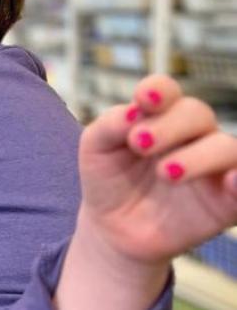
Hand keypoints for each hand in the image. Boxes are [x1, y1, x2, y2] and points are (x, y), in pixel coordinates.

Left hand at [77, 74, 236, 265]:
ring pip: (225, 147)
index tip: (144, 98)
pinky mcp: (225, 202)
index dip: (159, 90)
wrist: (113, 228)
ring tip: (166, 173)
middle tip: (140, 144)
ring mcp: (212, 167)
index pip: (166, 92)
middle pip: (197, 113)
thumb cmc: (109, 180)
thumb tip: (133, 112)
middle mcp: (192, 136)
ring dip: (199, 157)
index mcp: (159, 117)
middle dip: (170, 125)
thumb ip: (109, 126)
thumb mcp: (96, 150)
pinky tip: (231, 181)